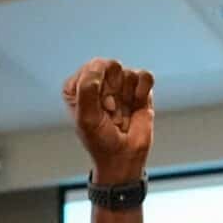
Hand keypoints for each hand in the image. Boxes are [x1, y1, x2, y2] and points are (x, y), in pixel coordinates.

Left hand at [64, 59, 154, 185]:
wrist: (123, 157)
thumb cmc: (99, 140)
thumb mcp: (85, 117)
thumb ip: (87, 88)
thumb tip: (100, 65)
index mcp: (78, 85)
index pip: (91, 68)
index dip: (97, 89)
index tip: (98, 109)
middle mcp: (98, 81)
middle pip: (111, 66)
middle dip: (113, 91)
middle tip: (109, 111)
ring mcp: (119, 84)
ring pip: (127, 72)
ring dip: (126, 97)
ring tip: (121, 114)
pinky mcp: (139, 89)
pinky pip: (144, 76)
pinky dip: (142, 91)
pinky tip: (137, 104)